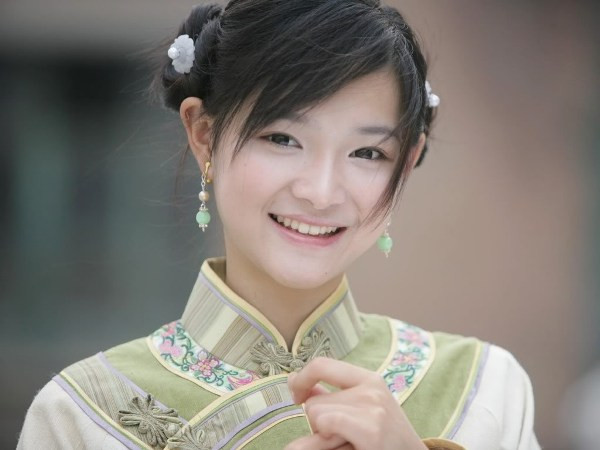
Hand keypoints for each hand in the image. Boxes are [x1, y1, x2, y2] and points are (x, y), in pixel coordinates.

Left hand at [285, 357, 426, 449]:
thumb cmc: (383, 441)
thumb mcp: (360, 411)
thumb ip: (330, 396)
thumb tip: (293, 379)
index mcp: (369, 379)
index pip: (321, 364)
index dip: (301, 379)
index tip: (296, 396)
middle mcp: (372, 388)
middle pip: (313, 400)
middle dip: (318, 422)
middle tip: (343, 437)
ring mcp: (373, 407)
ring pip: (314, 414)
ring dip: (322, 435)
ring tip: (348, 442)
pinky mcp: (371, 429)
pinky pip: (325, 422)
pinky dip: (325, 437)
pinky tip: (349, 445)